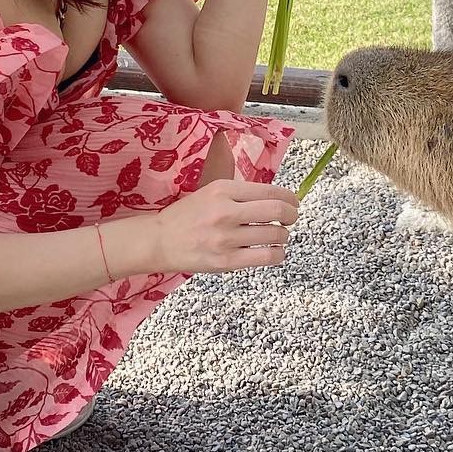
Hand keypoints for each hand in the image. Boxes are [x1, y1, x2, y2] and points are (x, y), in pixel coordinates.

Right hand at [151, 179, 299, 273]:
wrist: (159, 240)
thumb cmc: (187, 216)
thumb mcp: (211, 192)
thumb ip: (240, 193)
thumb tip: (276, 198)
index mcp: (223, 190)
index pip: (270, 191)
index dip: (289, 197)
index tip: (293, 202)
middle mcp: (226, 211)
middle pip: (277, 210)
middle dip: (292, 214)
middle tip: (290, 218)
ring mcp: (226, 238)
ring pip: (274, 234)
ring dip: (284, 235)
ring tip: (278, 236)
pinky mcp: (226, 261)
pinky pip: (266, 257)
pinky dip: (278, 254)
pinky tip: (274, 251)